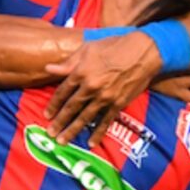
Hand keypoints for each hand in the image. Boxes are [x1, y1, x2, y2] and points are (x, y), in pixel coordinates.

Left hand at [43, 32, 160, 146]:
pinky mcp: (118, 104)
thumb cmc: (114, 46)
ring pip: (85, 117)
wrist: (143, 52)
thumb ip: (68, 62)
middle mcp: (91, 87)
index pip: (62, 92)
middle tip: (51, 133)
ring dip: (73, 130)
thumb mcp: (88, 48)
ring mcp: (105, 97)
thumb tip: (48, 68)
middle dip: (59, 122)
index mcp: (81, 72)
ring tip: (63, 141)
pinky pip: (105, 121)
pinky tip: (91, 143)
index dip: (53, 104)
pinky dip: (98, 133)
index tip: (46, 115)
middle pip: (71, 107)